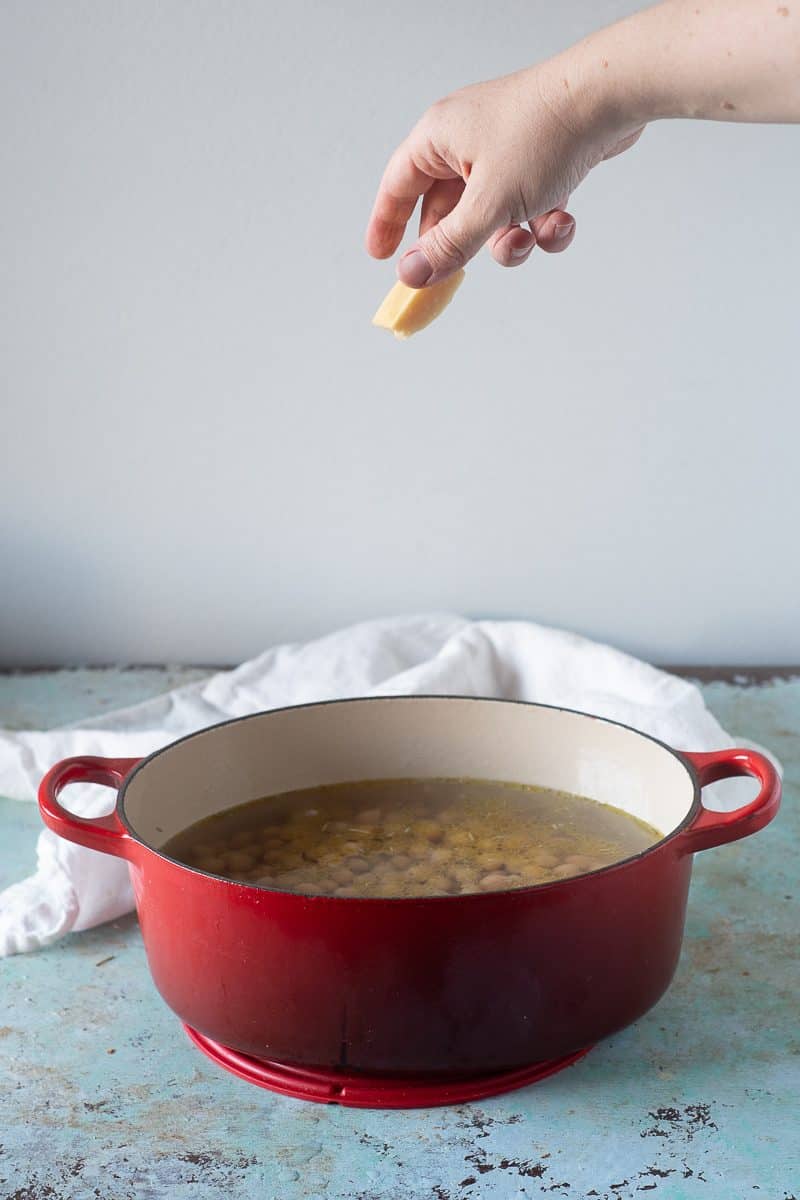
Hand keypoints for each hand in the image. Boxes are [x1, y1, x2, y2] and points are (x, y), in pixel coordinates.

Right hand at [365, 55, 643, 286]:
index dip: (387, 223)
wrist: (611, 98)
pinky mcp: (542, 159)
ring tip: (531, 238)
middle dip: (466, 245)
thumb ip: (449, 245)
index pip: (399, 185)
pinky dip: (544, 224)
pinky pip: (529, 206)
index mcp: (440, 138)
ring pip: (493, 216)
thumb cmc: (543, 135)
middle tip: (463, 274)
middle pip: (448, 210)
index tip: (381, 256)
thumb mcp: (488, 204)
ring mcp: (506, 150)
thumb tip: (411, 274)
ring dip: (513, 240)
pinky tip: (563, 221)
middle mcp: (468, 140)